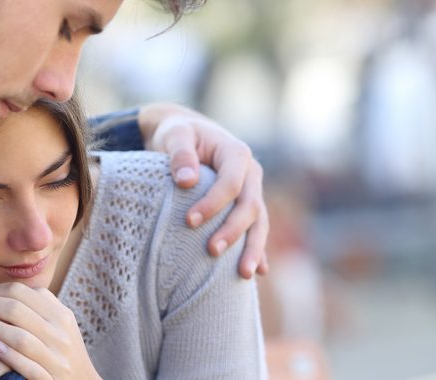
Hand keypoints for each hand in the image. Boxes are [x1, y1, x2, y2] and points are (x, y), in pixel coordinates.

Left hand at [0, 283, 100, 379]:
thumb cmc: (61, 353)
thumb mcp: (57, 325)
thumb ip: (37, 307)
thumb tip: (0, 290)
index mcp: (60, 314)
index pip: (22, 292)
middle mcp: (60, 332)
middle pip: (16, 310)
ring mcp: (57, 357)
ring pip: (20, 335)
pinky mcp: (51, 378)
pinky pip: (28, 364)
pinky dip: (9, 354)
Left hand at [138, 102, 268, 278]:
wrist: (186, 133)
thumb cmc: (178, 133)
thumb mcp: (175, 135)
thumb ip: (180, 153)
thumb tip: (186, 181)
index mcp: (236, 153)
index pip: (231, 183)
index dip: (213, 203)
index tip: (189, 221)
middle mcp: (250, 173)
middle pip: (250, 206)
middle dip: (234, 231)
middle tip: (212, 251)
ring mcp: (252, 191)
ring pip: (259, 222)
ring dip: (254, 248)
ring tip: (245, 275)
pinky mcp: (245, 205)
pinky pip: (256, 229)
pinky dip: (258, 250)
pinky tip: (259, 272)